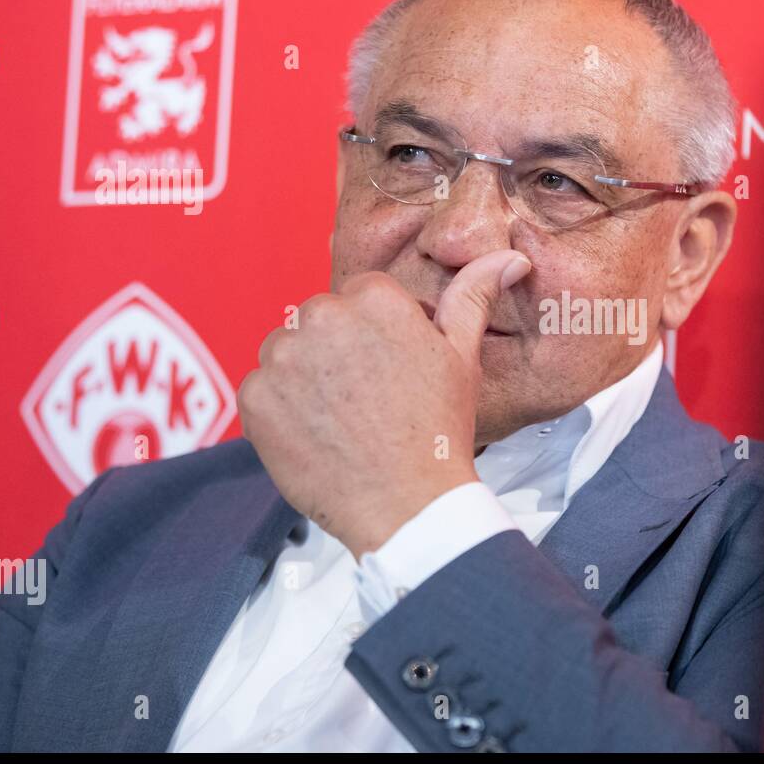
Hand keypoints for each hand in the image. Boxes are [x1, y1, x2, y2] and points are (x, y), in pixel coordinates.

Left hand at [238, 249, 531, 558]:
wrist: (406, 506)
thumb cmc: (439, 432)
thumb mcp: (463, 358)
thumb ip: (474, 297)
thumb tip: (509, 257)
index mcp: (375, 299)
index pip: (363, 296)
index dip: (379, 335)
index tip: (392, 370)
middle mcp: (323, 316)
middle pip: (322, 320)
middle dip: (339, 351)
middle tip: (369, 399)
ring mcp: (283, 357)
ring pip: (288, 352)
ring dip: (306, 377)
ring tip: (343, 419)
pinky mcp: (254, 397)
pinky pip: (261, 389)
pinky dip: (280, 410)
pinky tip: (315, 435)